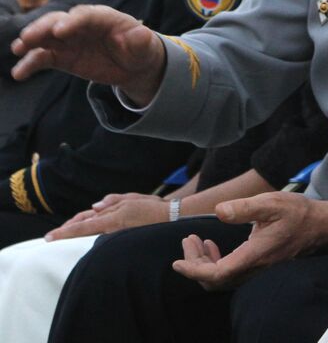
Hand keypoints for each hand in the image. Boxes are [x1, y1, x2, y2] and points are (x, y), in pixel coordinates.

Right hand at [11, 5, 165, 104]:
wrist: (133, 64)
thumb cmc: (140, 49)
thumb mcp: (145, 46)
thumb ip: (141, 40)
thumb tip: (142, 34)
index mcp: (104, 17)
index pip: (86, 15)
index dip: (73, 22)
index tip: (60, 32)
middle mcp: (83, 25)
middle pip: (60, 20)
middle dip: (44, 27)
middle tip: (28, 37)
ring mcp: (70, 40)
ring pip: (47, 36)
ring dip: (31, 40)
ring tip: (18, 49)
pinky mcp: (62, 56)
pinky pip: (44, 57)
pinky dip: (31, 62)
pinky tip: (19, 72)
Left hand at [45, 193, 169, 240]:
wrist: (170, 217)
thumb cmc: (152, 207)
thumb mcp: (132, 198)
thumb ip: (113, 200)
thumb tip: (95, 206)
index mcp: (111, 217)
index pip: (82, 225)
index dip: (64, 231)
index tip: (48, 237)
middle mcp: (111, 226)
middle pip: (84, 227)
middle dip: (68, 230)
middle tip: (54, 235)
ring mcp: (115, 232)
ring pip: (91, 230)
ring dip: (78, 230)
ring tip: (65, 232)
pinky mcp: (121, 235)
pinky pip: (101, 233)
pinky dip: (92, 230)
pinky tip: (89, 228)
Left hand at [172, 193, 327, 290]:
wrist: (319, 225)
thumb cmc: (296, 212)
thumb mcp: (270, 203)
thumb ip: (243, 208)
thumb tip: (218, 212)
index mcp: (254, 255)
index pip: (216, 274)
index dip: (193, 270)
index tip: (177, 262)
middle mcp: (254, 269)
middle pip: (214, 280)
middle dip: (195, 263)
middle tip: (187, 241)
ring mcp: (257, 270)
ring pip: (221, 278)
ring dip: (204, 263)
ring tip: (196, 242)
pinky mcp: (258, 266)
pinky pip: (230, 273)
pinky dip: (216, 263)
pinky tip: (214, 246)